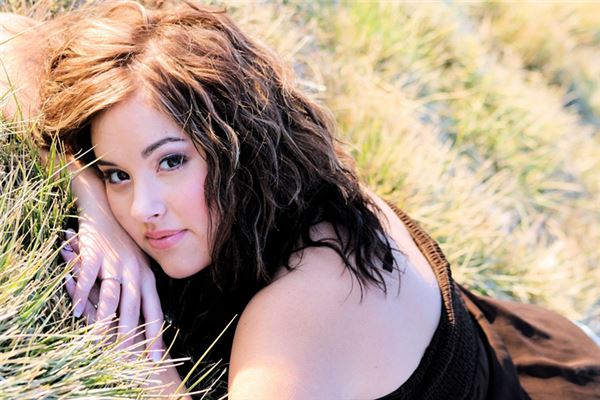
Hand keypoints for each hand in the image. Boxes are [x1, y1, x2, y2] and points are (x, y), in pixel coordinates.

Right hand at [62, 249, 187, 397]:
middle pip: (133, 307)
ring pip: (111, 296)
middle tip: (126, 358)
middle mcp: (134, 271)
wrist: (106, 212)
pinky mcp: (94, 254)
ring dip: (104, 320)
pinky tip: (78, 312)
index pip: (155, 311)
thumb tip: (146, 321)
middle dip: (131, 334)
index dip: (156, 335)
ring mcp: (114, 262)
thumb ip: (140, 291)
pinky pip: (88, 278)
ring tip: (99, 342)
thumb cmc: (123, 245)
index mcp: (147, 277)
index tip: (156, 358)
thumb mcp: (138, 267)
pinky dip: (82, 295)